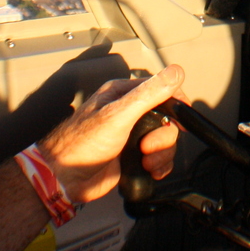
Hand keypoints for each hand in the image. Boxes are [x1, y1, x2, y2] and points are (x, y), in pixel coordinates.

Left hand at [35, 64, 186, 203]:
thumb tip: (175, 72)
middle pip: (166, 119)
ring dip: (161, 154)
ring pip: (164, 141)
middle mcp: (128, 113)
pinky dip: (158, 166)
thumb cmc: (83, 142)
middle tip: (146, 146)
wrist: (66, 178)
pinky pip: (158, 159)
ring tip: (144, 160)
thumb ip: (148, 94)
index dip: (175, 102)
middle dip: (163, 137)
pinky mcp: (132, 157)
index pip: (160, 89)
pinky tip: (148, 170)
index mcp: (122, 95)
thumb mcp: (118, 114)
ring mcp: (131, 136)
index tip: (184, 114)